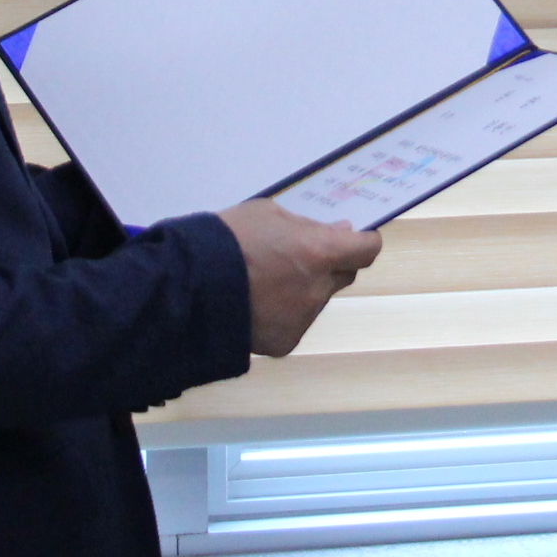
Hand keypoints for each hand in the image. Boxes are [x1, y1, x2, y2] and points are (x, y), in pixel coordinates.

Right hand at [220, 197, 381, 355]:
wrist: (188, 288)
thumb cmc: (227, 240)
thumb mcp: (267, 214)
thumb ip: (306, 225)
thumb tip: (337, 231)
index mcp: (320, 252)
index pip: (367, 250)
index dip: (363, 242)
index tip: (356, 237)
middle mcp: (319, 288)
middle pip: (343, 275)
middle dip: (331, 264)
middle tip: (303, 255)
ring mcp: (303, 319)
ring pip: (316, 299)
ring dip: (303, 289)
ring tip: (264, 281)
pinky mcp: (285, 342)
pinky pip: (294, 323)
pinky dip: (281, 314)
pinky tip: (255, 304)